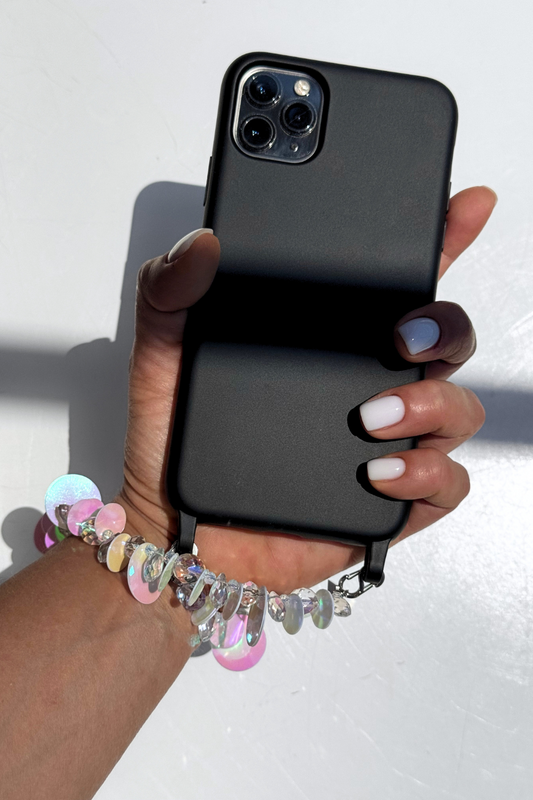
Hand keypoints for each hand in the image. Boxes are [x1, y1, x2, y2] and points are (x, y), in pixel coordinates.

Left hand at [118, 186, 496, 592]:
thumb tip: (203, 243)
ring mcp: (386, 442)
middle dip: (445, 327)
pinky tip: (380, 472)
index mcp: (331, 341)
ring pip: (459, 409)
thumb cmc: (176, 440)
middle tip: (402, 334)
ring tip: (372, 416)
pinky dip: (427, 473)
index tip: (464, 207)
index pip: (396, 283)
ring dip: (432, 404)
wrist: (178, 527)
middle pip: (447, 341)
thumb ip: (171, 290)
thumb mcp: (164, 353)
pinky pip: (446, 483)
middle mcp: (368, 384)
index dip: (439, 241)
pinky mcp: (389, 499)